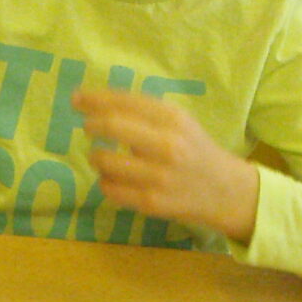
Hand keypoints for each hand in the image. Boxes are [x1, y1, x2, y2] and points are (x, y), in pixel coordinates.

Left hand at [73, 88, 259, 243]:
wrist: (225, 191)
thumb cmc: (192, 150)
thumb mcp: (178, 122)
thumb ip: (142, 112)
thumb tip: (93, 101)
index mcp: (175, 119)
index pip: (126, 102)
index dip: (95, 99)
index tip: (76, 98)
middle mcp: (168, 145)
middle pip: (112, 126)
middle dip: (91, 124)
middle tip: (87, 127)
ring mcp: (159, 176)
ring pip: (104, 161)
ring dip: (96, 157)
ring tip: (104, 157)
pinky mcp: (151, 202)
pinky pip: (109, 189)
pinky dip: (105, 181)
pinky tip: (114, 178)